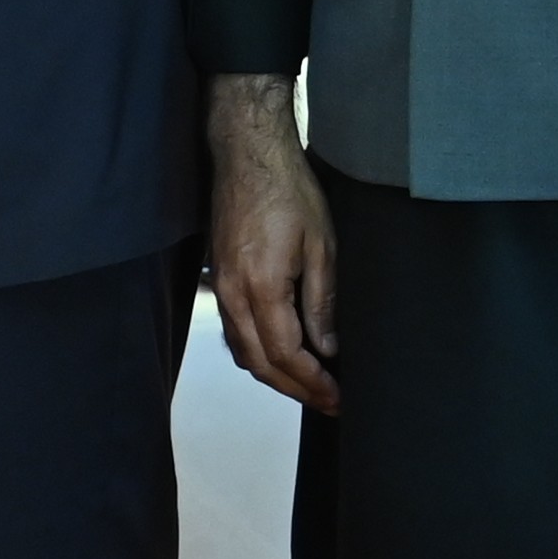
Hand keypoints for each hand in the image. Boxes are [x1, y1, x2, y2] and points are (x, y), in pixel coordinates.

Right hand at [203, 76, 333, 411]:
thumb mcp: (322, 246)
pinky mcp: (218, 278)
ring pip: (243, 351)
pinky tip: (279, 354)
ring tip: (308, 386)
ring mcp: (220, 287)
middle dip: (296, 389)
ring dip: (275, 375)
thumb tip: (328, 349)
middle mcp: (232, 295)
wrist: (248, 154)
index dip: (313, 383)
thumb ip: (322, 303)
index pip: (286, 355)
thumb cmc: (287, 190)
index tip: (338, 397)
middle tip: (329, 404)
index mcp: (260, 288)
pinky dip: (257, 352)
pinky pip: (234, 330)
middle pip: (260, 363)